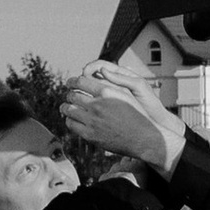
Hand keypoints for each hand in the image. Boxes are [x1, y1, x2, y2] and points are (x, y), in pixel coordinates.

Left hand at [62, 62, 184, 173]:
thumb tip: (99, 72)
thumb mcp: (126, 93)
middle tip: (68, 95)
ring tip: (66, 107)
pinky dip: (70, 120)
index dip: (72, 81)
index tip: (70, 83)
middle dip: (69, 94)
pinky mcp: (90, 135)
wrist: (143, 138)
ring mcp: (93, 121)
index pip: (80, 81)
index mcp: (106, 92)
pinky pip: (72, 124)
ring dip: (65, 107)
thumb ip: (111, 82)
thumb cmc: (136, 114)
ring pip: (69, 110)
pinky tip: (72, 119)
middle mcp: (97, 105)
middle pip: (72, 95)